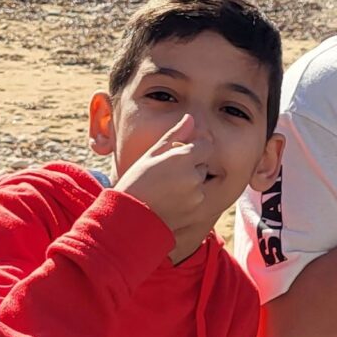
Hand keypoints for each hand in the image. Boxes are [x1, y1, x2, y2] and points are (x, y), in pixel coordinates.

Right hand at [116, 112, 220, 242]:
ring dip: (191, 181)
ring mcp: (197, 194)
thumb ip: (174, 135)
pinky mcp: (197, 210)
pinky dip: (190, 197)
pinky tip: (170, 199)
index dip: (194, 148)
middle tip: (168, 172)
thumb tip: (190, 118)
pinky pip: (199, 197)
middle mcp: (194, 175)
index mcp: (182, 158)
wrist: (130, 217)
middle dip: (191, 165)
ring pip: (201, 180)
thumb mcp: (151, 154)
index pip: (206, 145)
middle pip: (203, 163)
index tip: (179, 153)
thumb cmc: (136, 182)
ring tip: (167, 187)